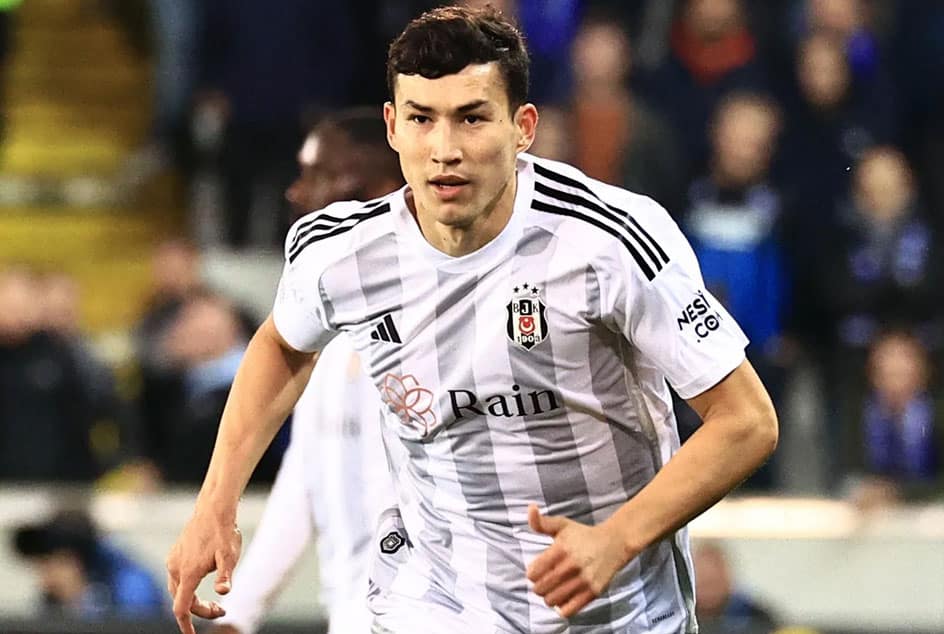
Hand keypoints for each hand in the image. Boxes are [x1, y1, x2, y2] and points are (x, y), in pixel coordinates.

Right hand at [166, 508, 242, 633]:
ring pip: (178, 590)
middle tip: (221, 611)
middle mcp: (175, 568)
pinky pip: (177, 579)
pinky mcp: (174, 554)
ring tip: (214, 601)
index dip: (186, 625)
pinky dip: (188, 588)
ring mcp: (173, 560)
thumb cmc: (224, 532)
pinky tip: (203, 582)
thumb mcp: (230, 555)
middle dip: (198, 611)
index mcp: (188, 573)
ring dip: (193, 600)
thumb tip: (224, 592)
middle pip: (181, 601)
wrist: (214, 509)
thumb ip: (226, 575)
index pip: (181, 608)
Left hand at [526, 504, 631, 617]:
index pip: (534, 573)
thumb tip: (530, 507)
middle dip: (538, 587)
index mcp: (561, 549)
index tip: (536, 571)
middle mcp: (572, 565)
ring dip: (548, 597)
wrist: (614, 543)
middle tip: (543, 582)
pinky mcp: (593, 592)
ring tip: (553, 590)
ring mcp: (584, 580)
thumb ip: (541, 522)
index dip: (531, 574)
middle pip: (541, 588)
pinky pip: (569, 610)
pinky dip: (562, 607)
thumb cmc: (583, 535)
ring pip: (552, 600)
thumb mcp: (562, 525)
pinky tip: (563, 598)